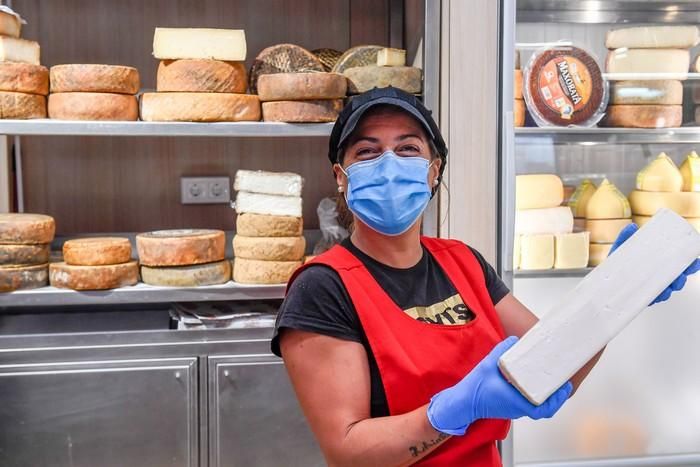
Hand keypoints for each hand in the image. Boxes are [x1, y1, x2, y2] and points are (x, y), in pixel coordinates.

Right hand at [426, 336, 571, 435]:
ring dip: (549, 399)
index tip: (565, 387)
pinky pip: (530, 405)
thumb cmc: (475, 388)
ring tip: (554, 384)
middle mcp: (518, 408)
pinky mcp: (511, 408)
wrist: (463, 403)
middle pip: (545, 409)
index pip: (543, 407)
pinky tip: (538, 386)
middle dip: (557, 398)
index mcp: (516, 400)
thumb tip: (515, 340)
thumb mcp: (488, 364)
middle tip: (564, 383)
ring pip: (538, 408)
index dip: (557, 398)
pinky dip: (539, 398)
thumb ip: (502, 350)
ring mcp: (515, 409)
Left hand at [610, 223, 699, 304]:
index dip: (689, 265)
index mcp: (656, 265)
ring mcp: (649, 288)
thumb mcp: (621, 248)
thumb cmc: (615, 262)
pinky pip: (651, 299)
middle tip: (681, 276)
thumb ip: (626, 237)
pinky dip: (656, 298)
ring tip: (670, 287)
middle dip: (682, 279)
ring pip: (666, 291)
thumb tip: (632, 226)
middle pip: (676, 279)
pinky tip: (658, 295)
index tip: (695, 262)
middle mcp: (656, 278)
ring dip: (670, 289)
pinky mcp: (639, 297)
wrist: (601, 278)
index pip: (678, 265)